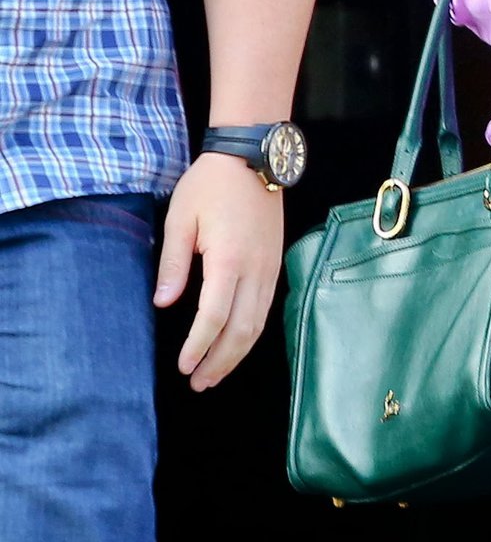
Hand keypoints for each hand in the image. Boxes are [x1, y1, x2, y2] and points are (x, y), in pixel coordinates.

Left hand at [153, 152, 285, 389]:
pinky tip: (235, 345)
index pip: (214, 317)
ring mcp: (270, 270)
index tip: (183, 365)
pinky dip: (250, 335)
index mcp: (228, 260)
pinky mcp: (275, 266)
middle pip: (241, 331)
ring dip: (236, 354)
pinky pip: (265, 310)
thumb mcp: (180, 218)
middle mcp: (255, 271)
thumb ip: (173, 264)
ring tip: (215, 374)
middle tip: (198, 382)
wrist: (253, 158)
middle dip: (219, 361)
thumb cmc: (211, 185)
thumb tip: (163, 303)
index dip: (198, 347)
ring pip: (258, 325)